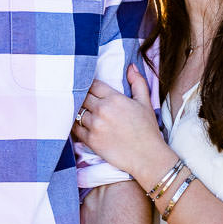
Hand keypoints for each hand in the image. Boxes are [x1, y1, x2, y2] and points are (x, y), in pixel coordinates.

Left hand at [72, 64, 167, 178]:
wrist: (147, 156)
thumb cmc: (148, 130)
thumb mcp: (145, 103)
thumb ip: (138, 82)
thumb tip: (130, 67)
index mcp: (115, 99)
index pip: (93, 85)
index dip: (89, 84)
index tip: (88, 85)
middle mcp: (102, 110)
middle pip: (82, 96)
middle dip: (81, 95)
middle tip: (80, 96)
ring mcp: (95, 126)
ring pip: (77, 111)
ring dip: (77, 110)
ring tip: (77, 109)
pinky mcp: (90, 140)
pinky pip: (75, 128)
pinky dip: (75, 124)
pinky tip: (78, 123)